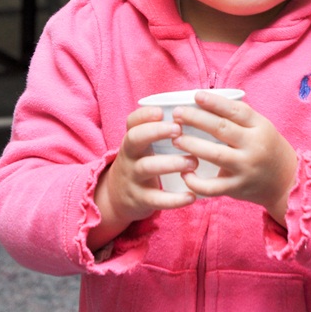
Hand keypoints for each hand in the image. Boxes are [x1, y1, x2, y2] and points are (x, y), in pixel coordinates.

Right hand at [88, 106, 197, 251]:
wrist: (116, 198)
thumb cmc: (140, 163)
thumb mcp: (142, 146)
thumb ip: (159, 131)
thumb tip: (193, 111)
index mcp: (132, 140)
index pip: (132, 122)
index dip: (144, 115)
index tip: (161, 111)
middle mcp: (129, 156)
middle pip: (134, 139)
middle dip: (156, 132)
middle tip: (179, 129)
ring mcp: (133, 178)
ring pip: (147, 167)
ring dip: (172, 163)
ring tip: (194, 162)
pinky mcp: (140, 200)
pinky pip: (156, 199)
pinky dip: (174, 199)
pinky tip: (191, 195)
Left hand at [171, 91, 297, 225]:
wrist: (286, 181)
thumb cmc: (267, 148)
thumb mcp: (261, 127)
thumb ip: (239, 117)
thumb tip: (205, 101)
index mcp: (260, 126)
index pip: (236, 110)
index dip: (215, 102)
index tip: (197, 95)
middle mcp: (253, 146)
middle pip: (221, 129)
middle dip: (196, 119)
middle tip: (177, 113)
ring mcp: (245, 168)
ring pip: (215, 155)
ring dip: (192, 145)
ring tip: (175, 138)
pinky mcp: (237, 188)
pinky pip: (213, 187)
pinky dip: (196, 182)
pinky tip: (184, 174)